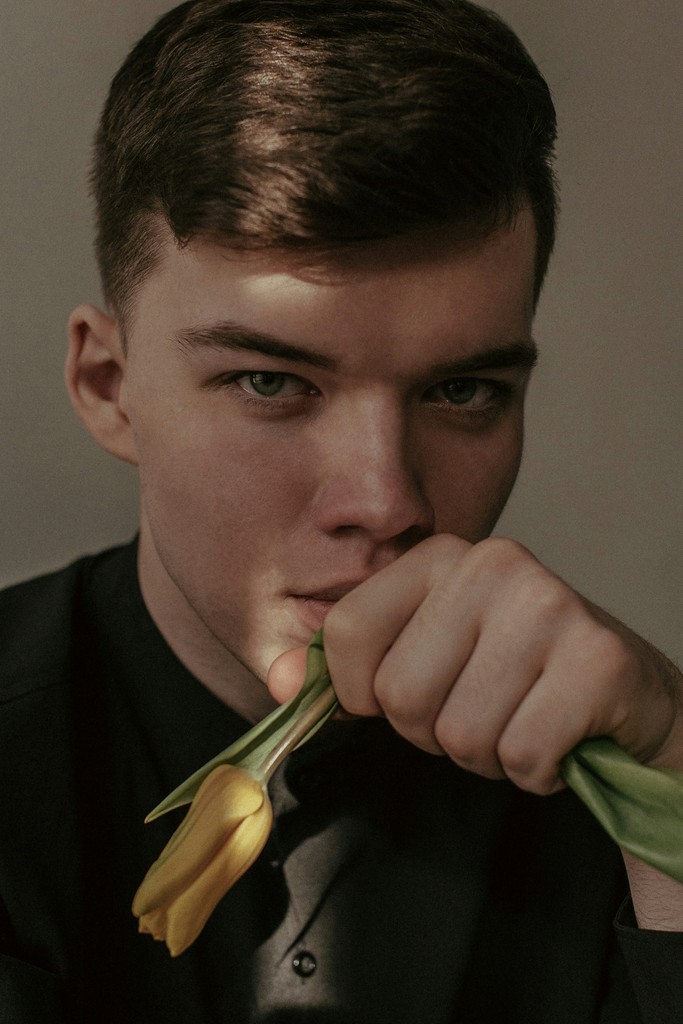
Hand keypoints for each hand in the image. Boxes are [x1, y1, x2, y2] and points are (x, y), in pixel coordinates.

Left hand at [270, 535, 682, 794]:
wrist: (622, 692)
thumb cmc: (511, 673)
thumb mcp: (423, 654)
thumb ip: (348, 667)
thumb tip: (278, 681)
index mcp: (439, 556)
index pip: (346, 634)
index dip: (363, 693)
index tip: (400, 694)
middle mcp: (493, 565)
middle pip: (400, 696)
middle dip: (432, 730)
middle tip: (478, 706)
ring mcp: (550, 607)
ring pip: (460, 734)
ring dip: (485, 753)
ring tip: (518, 716)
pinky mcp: (597, 660)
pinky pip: (521, 756)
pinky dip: (534, 771)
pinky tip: (557, 734)